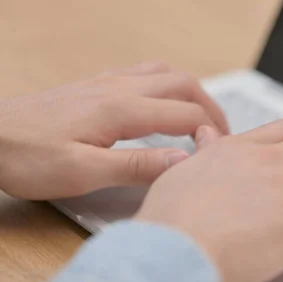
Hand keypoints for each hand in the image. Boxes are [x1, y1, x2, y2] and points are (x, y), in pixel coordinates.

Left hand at [0, 61, 227, 199]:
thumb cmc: (26, 156)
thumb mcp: (83, 172)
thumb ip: (137, 165)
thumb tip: (183, 161)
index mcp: (121, 109)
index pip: (185, 113)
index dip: (210, 132)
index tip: (220, 153)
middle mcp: (118, 88)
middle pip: (183, 84)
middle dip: (210, 107)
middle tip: (222, 134)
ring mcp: (106, 83)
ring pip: (164, 73)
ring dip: (190, 91)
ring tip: (201, 116)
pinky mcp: (94, 86)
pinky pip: (143, 73)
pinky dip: (166, 85)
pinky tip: (162, 102)